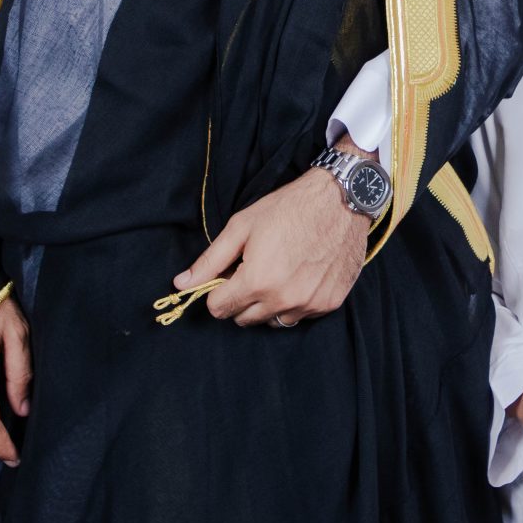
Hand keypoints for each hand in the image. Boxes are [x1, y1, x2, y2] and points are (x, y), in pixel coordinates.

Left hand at [174, 164, 369, 326]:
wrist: (341, 200)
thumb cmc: (289, 208)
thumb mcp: (242, 226)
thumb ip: (210, 260)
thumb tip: (181, 284)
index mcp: (257, 281)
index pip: (219, 309)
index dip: (218, 291)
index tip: (228, 276)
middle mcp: (283, 300)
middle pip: (243, 319)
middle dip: (241, 299)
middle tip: (253, 270)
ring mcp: (308, 305)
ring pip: (272, 321)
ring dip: (268, 304)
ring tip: (277, 273)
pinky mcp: (328, 304)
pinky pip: (299, 317)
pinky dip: (294, 303)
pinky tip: (299, 276)